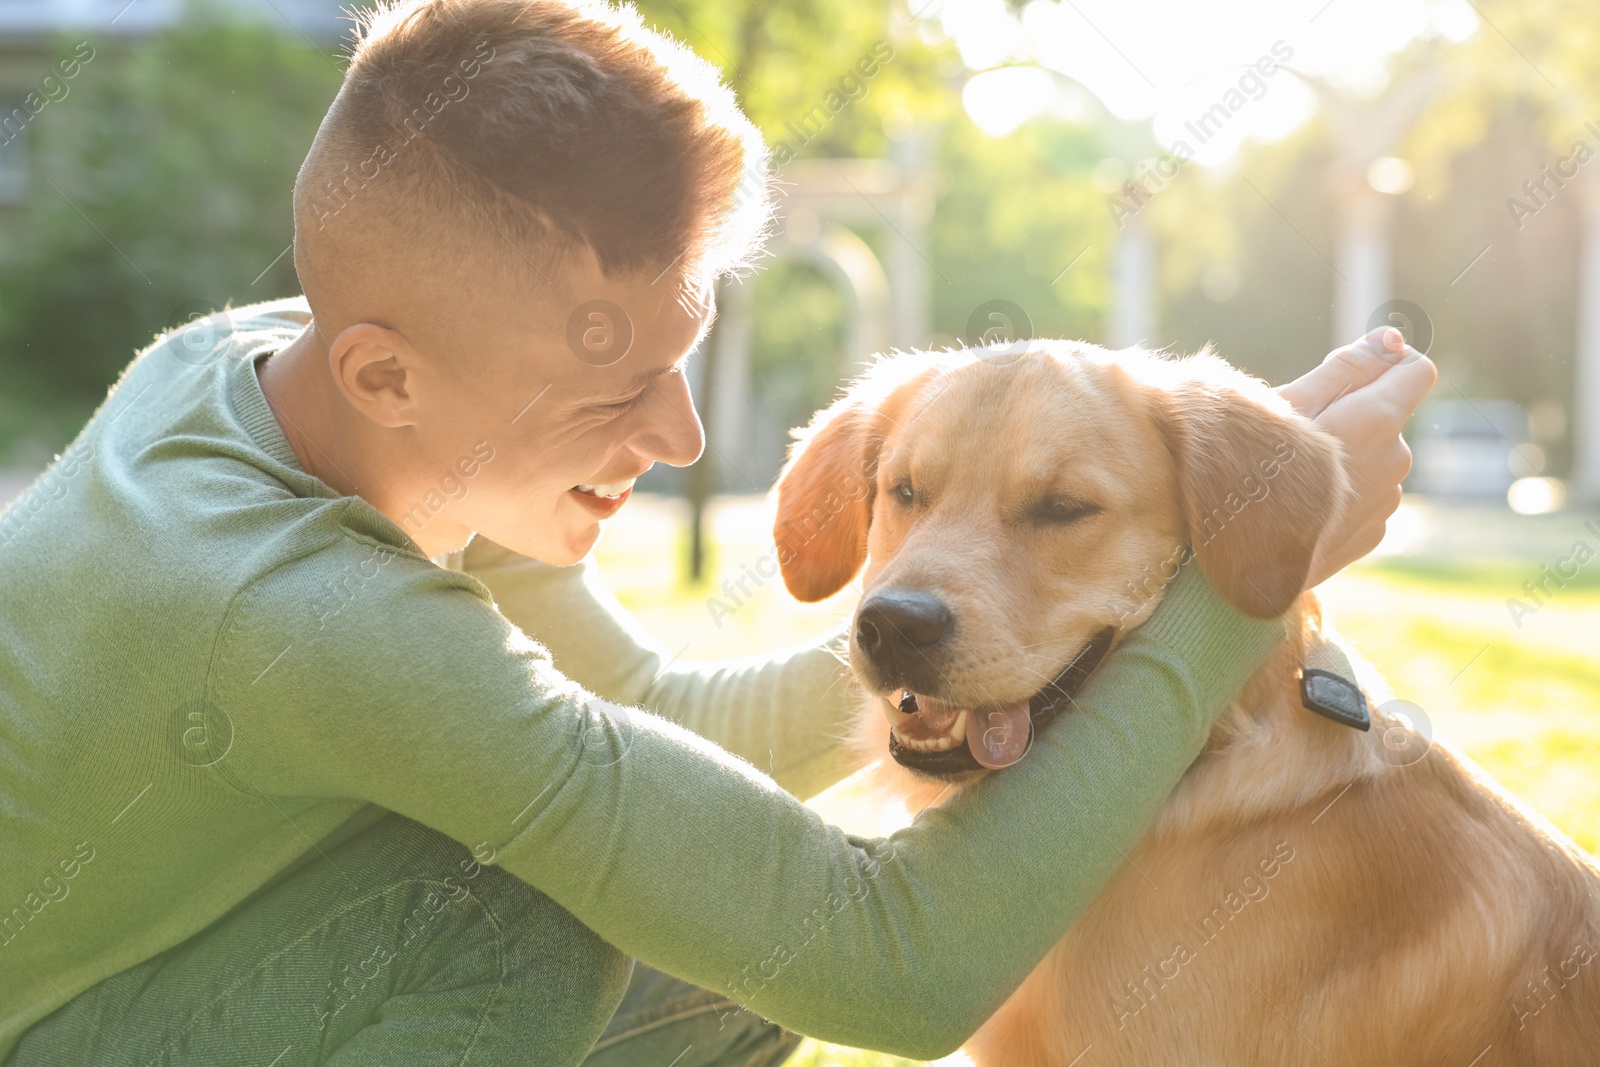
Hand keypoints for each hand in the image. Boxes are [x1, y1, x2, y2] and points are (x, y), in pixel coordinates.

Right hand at [1277, 326, 1437, 590]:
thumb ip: (1349, 367)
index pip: (1416, 370)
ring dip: (1344, 457)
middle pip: (1388, 417)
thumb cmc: (1252, 468)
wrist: (1240, 555)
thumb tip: (1394, 339)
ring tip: (1292, 475)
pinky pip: (1364, 497)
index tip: (1346, 373)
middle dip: (1353, 415)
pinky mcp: (1372, 535)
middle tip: (1295, 435)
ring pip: (1375, 459)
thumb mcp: (1290, 404)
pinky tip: (1301, 506)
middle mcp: (1395, 460)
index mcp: (1378, 420)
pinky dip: (1339, 494)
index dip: (1384, 363)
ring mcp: (1387, 502)